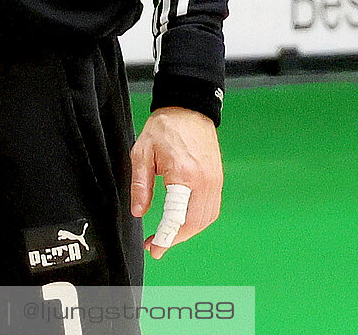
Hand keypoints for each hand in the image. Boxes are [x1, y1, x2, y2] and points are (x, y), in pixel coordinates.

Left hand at [130, 106, 223, 258]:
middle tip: (157, 245)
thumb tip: (139, 212)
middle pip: (194, 224)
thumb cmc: (164, 128)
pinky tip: (183, 223)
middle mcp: (204, 182)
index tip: (153, 248)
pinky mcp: (218, 180)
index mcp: (183, 175)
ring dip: (187, 232)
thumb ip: (141, 185)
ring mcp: (215, 182)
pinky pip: (211, 209)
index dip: (164, 237)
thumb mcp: (142, 152)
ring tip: (167, 236)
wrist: (189, 109)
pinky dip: (198, 221)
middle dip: (175, 239)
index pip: (176, 217)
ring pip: (205, 220)